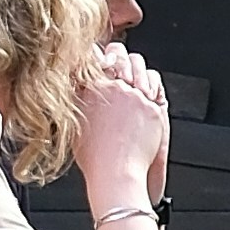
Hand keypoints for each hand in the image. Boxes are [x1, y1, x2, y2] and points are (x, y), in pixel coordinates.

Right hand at [74, 44, 169, 229]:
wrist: (116, 175)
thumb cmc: (94, 157)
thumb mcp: (75, 121)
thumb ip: (78, 97)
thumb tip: (77, 82)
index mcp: (90, 89)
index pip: (93, 54)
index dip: (98, 53)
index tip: (101, 59)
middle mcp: (112, 88)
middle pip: (118, 54)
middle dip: (120, 58)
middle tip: (120, 67)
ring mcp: (133, 96)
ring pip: (139, 66)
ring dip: (137, 71)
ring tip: (135, 85)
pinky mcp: (151, 107)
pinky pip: (154, 85)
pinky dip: (151, 89)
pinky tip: (147, 98)